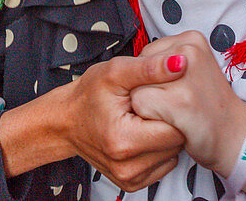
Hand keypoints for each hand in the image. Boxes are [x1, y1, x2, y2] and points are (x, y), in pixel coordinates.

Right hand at [62, 52, 187, 190]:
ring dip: (165, 135)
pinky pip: (164, 165)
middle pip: (177, 142)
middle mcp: (126, 165)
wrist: (66, 120)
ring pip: (173, 154)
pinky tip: (145, 133)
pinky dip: (159, 149)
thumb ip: (149, 68)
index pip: (176, 128)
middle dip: (170, 121)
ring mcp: (129, 177)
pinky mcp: (132, 182)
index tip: (160, 97)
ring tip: (146, 119)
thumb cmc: (87, 97)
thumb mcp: (115, 72)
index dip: (173, 107)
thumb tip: (179, 63)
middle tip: (152, 106)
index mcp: (123, 140)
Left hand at [130, 32, 245, 174]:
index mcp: (192, 39)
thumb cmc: (207, 106)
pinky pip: (140, 105)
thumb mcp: (190, 71)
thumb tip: (129, 67)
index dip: (152, 79)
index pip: (146, 55)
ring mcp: (185, 74)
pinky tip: (173, 121)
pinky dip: (150, 119)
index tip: (175, 90)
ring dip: (148, 105)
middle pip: (138, 70)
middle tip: (177, 102)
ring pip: (136, 87)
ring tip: (176, 111)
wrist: (236, 137)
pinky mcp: (179, 100)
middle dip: (149, 89)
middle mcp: (189, 50)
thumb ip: (162, 63)